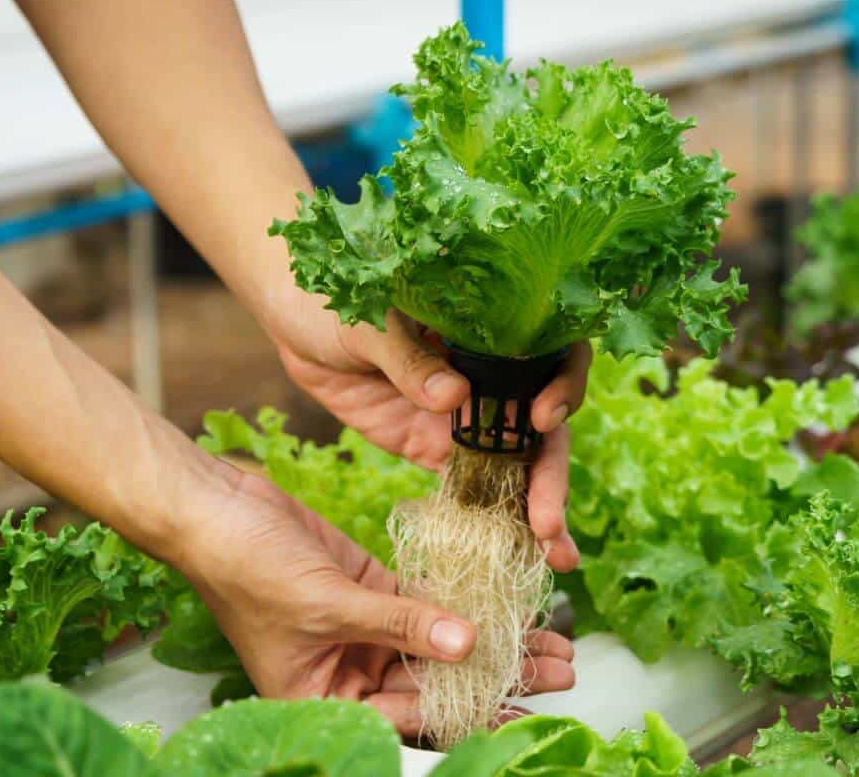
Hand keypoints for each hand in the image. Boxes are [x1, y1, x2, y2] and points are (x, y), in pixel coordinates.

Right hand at [178, 462, 575, 734]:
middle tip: (560, 668)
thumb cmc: (248, 571)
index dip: (474, 711)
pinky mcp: (369, 587)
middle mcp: (349, 673)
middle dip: (500, 675)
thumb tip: (466, 646)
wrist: (216, 510)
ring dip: (492, 637)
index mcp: (327, 700)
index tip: (529, 703)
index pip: (413, 717)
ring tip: (550, 639)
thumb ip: (400, 625)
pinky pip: (425, 601)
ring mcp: (363, 629)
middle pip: (437, 681)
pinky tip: (505, 601)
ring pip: (440, 641)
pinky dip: (463, 600)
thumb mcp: (327, 606)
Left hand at [270, 302, 588, 572]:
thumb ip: (409, 358)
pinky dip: (497, 522)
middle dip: (552, 476)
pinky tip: (514, 556)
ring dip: (539, 510)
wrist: (295, 321)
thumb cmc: (340, 300)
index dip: (564, 387)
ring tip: (555, 558)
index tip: (544, 418)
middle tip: (548, 523)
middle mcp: (491, 377)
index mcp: (491, 332)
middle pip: (544, 428)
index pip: (554, 358)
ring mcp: (467, 418)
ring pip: (518, 466)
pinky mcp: (435, 449)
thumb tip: (453, 397)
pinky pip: (475, 488)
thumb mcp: (371, 321)